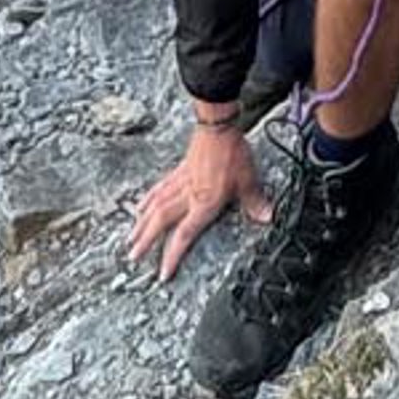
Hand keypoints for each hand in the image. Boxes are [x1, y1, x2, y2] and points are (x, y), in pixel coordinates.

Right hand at [128, 115, 270, 281]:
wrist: (217, 126)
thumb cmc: (232, 153)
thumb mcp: (248, 180)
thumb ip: (255, 202)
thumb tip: (267, 218)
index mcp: (203, 203)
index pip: (185, 235)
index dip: (173, 255)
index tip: (163, 273)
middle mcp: (187, 195)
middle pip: (161, 222)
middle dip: (147, 241)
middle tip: (133, 256)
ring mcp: (180, 183)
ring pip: (155, 207)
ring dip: (142, 224)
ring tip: (131, 238)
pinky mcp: (178, 171)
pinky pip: (158, 189)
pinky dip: (148, 200)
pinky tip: (140, 207)